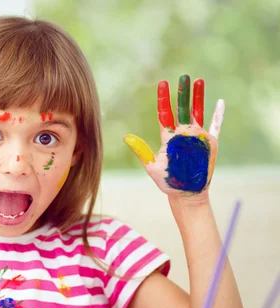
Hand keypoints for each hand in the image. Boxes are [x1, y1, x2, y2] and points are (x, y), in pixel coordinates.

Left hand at [123, 75, 224, 199]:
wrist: (186, 193)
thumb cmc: (167, 181)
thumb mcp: (152, 166)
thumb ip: (141, 150)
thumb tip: (126, 137)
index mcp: (168, 136)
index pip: (165, 112)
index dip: (163, 98)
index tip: (162, 83)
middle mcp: (182, 133)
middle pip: (182, 108)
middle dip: (182, 92)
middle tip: (183, 75)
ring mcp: (196, 136)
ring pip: (197, 111)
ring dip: (198, 97)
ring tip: (198, 80)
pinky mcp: (209, 142)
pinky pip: (215, 125)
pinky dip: (218, 114)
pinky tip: (220, 102)